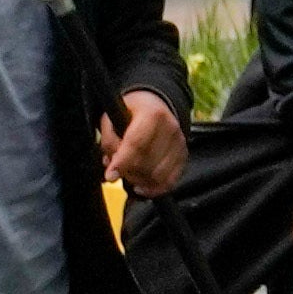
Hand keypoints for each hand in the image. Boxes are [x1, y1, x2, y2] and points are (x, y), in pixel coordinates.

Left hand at [98, 84, 190, 199]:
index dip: (122, 162)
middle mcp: (170, 127)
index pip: (136, 143)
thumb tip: (111, 164)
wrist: (155, 104)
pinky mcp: (183, 155)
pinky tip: (141, 187)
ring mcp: (179, 143)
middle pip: (147, 162)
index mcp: (152, 114)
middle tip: (117, 169)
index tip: (110, 175)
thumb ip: (109, 140)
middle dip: (128, 171)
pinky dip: (154, 188)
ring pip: (159, 175)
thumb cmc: (131, 112)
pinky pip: (170, 180)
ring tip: (129, 173)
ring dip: (140, 180)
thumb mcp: (112, 117)